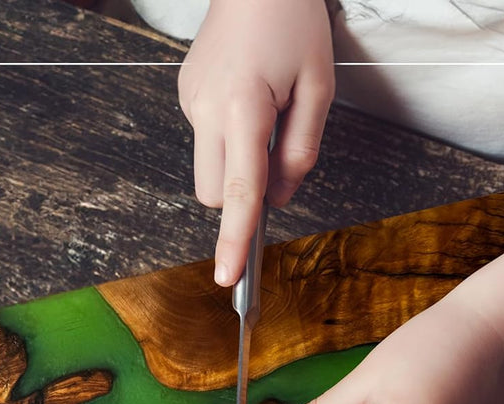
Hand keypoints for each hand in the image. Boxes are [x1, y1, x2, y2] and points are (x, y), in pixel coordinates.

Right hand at [178, 0, 334, 285]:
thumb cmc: (291, 20)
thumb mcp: (318, 87)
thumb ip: (301, 150)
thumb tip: (280, 197)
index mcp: (242, 107)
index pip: (240, 192)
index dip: (235, 239)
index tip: (227, 278)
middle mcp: (205, 109)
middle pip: (216, 192)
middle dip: (243, 195)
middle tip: (277, 153)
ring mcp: (189, 102)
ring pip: (208, 172)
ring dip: (235, 167)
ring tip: (263, 116)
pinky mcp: (185, 96)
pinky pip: (205, 141)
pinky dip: (228, 139)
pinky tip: (247, 99)